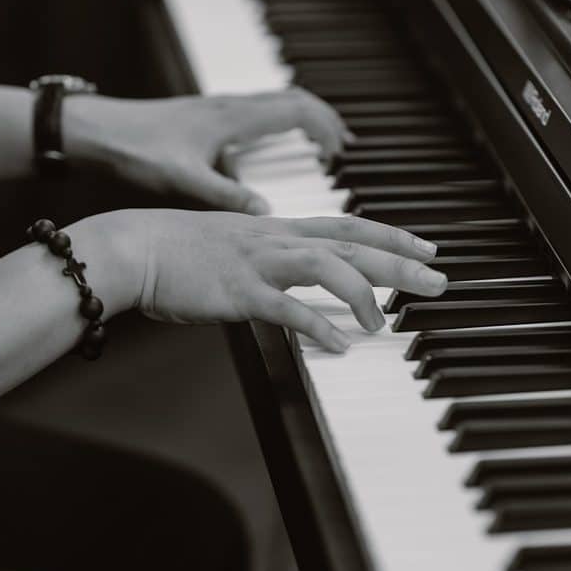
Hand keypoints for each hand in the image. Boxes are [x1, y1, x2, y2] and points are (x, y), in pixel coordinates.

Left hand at [62, 89, 347, 213]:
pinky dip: (276, 126)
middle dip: (323, 120)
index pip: (296, 111)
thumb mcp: (183, 180)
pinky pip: (255, 113)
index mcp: (232, 117)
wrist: (95, 130)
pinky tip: (268, 150)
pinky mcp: (204, 118)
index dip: (324, 128)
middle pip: (292, 100)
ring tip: (318, 144)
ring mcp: (216, 109)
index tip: (341, 150)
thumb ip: (226, 195)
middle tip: (343, 144)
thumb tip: (266, 212)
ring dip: (301, 120)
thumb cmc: (135, 149)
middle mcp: (229, 106)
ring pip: (274, 103)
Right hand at [70, 211, 444, 351]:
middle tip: (438, 281)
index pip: (347, 226)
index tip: (424, 247)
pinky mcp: (238, 292)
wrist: (132, 247)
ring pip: (328, 268)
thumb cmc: (174, 250)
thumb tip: (287, 277)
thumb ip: (264, 258)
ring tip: (385, 322)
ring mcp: (259, 264)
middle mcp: (276, 239)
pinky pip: (287, 309)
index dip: (389, 236)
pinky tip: (340, 344)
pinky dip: (318, 326)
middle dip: (400, 263)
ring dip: (363, 295)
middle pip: (352, 245)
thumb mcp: (231, 245)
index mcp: (276, 229)